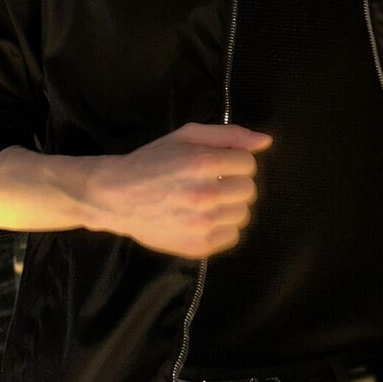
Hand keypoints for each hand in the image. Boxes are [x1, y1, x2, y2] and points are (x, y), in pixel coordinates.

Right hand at [89, 122, 272, 259]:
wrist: (116, 196)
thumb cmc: (153, 160)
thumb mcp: (187, 135)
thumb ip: (229, 135)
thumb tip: (266, 142)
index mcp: (204, 162)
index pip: (249, 163)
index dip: (235, 161)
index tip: (217, 164)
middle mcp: (206, 194)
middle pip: (249, 189)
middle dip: (234, 183)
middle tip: (210, 182)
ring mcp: (202, 224)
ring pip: (243, 214)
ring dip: (230, 206)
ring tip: (206, 200)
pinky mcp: (198, 247)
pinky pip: (232, 236)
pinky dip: (222, 226)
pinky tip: (202, 217)